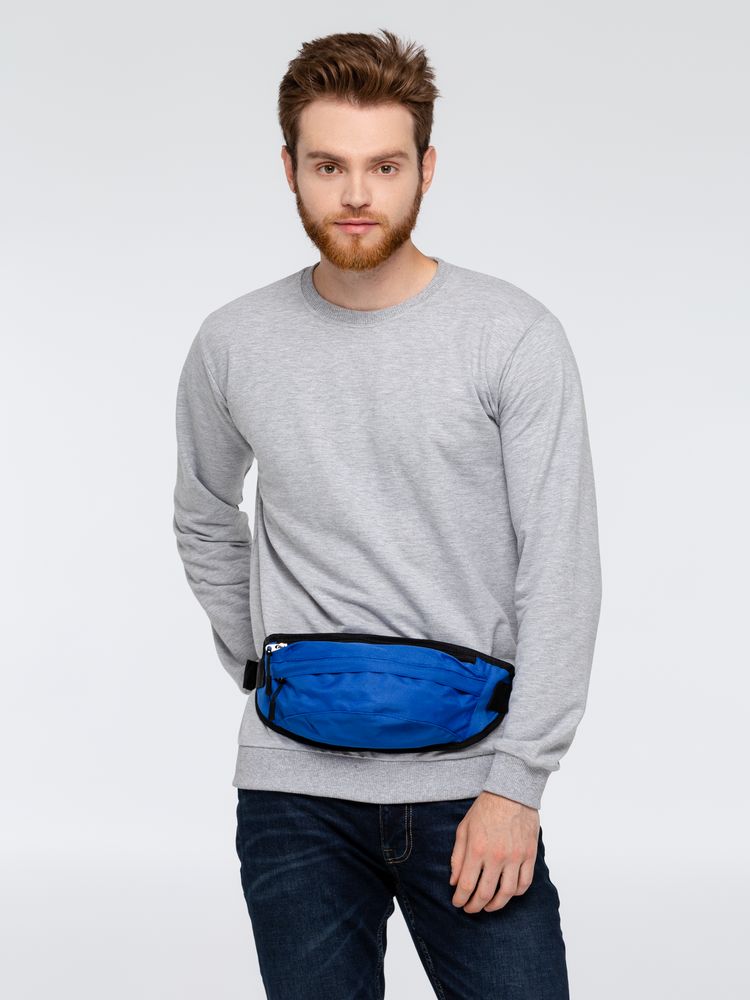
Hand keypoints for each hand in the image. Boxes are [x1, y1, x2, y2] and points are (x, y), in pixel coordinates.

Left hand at [449, 791, 538, 912]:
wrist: (511, 792)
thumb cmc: (486, 808)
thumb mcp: (464, 828)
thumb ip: (458, 856)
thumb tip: (454, 880)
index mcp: (477, 849)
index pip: (466, 885)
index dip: (460, 899)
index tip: (457, 903)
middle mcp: (497, 856)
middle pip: (485, 894)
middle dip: (474, 906)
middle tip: (470, 909)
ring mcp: (516, 857)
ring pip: (507, 894)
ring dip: (495, 905)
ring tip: (488, 906)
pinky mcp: (529, 855)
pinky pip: (524, 883)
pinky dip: (515, 893)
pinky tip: (507, 893)